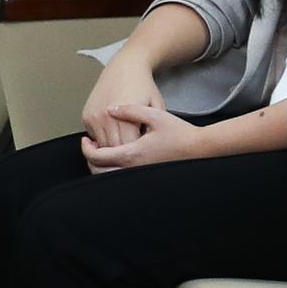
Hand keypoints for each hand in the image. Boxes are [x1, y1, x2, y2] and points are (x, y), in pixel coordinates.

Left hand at [80, 100, 202, 171]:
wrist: (199, 148)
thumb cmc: (180, 132)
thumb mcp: (156, 114)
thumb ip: (130, 111)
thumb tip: (111, 109)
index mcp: (131, 154)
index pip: (97, 157)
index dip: (86, 148)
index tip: (87, 140)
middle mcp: (132, 168)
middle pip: (98, 171)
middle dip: (90, 158)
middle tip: (92, 146)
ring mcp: (139, 174)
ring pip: (108, 177)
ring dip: (100, 167)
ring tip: (103, 153)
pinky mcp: (146, 176)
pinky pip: (120, 178)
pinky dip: (112, 171)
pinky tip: (118, 160)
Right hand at [81, 60, 157, 152]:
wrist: (125, 67)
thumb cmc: (143, 86)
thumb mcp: (156, 107)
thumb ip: (152, 128)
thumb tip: (149, 146)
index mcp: (124, 116)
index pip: (127, 147)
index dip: (137, 152)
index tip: (143, 152)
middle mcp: (105, 117)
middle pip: (113, 149)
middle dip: (124, 153)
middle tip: (135, 152)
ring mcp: (93, 117)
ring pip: (101, 145)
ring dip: (112, 147)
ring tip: (126, 144)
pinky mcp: (86, 116)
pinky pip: (94, 137)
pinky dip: (103, 139)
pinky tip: (115, 133)